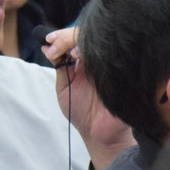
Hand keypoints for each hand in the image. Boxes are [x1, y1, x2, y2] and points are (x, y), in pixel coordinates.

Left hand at [43, 28, 134, 169]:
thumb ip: (59, 67)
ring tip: (72, 52)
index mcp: (85, 60)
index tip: (49, 40)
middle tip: (55, 45)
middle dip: (69, 38)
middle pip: (89, 37)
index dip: (62, 36)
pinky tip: (89, 60)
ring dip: (84, 44)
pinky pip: (116, 61)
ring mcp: (112, 67)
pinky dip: (102, 57)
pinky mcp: (123, 76)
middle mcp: (99, 60)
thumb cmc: (80, 111)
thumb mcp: (64, 88)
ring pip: (103, 44)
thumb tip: (46, 47)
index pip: (76, 38)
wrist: (98, 133)